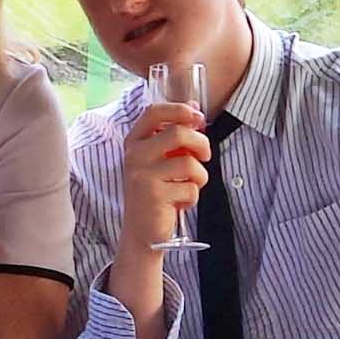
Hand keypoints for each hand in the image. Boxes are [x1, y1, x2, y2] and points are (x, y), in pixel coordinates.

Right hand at [117, 103, 210, 254]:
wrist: (142, 231)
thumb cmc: (156, 191)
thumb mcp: (160, 159)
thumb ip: (174, 133)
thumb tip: (195, 106)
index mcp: (135, 142)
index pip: (154, 112)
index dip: (179, 109)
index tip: (197, 116)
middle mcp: (135, 155)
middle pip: (178, 133)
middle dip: (201, 143)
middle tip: (204, 156)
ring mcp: (142, 175)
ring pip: (189, 162)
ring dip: (200, 176)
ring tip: (190, 186)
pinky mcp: (154, 195)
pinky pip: (190, 188)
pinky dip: (193, 196)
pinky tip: (180, 203)